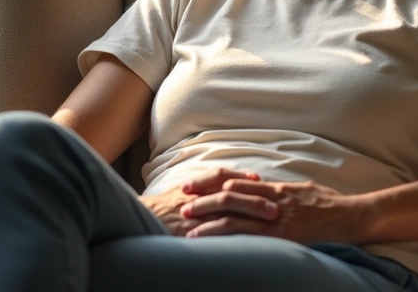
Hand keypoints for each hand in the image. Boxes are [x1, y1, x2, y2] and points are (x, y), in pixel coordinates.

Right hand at [139, 168, 276, 235]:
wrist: (142, 219)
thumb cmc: (163, 206)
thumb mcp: (181, 189)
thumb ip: (201, 184)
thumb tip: (221, 180)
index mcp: (196, 186)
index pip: (223, 177)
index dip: (243, 179)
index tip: (260, 181)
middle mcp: (198, 199)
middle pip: (231, 196)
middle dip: (254, 200)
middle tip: (275, 207)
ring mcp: (196, 218)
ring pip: (228, 216)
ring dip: (251, 219)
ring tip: (271, 223)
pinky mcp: (194, 234)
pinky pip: (217, 235)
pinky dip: (235, 237)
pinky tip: (252, 241)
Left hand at [181, 179, 369, 244]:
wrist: (352, 217)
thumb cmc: (329, 204)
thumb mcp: (302, 190)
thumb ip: (279, 191)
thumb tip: (261, 187)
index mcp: (275, 188)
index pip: (236, 182)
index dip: (211, 184)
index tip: (192, 186)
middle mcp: (272, 200)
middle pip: (230, 196)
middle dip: (204, 200)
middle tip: (182, 203)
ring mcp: (278, 218)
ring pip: (236, 217)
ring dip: (210, 222)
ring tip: (190, 228)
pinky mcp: (284, 236)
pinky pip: (252, 237)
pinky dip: (230, 240)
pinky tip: (215, 244)